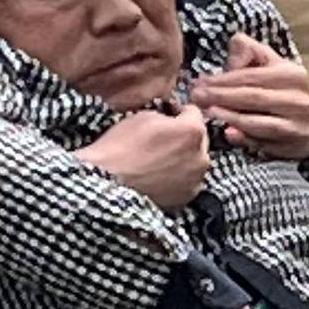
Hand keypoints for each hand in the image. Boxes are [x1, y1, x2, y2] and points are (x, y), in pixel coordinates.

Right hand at [76, 107, 212, 208]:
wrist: (107, 183)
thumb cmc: (121, 147)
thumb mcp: (143, 116)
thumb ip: (167, 115)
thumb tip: (172, 118)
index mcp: (192, 132)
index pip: (193, 112)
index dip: (178, 111)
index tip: (167, 114)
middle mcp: (201, 157)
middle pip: (198, 139)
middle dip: (184, 136)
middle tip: (162, 138)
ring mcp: (195, 180)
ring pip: (194, 161)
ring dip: (183, 157)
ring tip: (159, 159)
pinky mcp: (186, 198)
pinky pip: (187, 180)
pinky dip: (178, 177)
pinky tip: (159, 175)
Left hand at [190, 35, 308, 159]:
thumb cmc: (283, 90)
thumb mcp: (271, 64)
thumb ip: (249, 51)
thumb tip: (231, 62)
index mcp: (291, 73)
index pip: (250, 75)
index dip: (222, 79)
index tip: (200, 82)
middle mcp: (297, 97)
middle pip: (251, 96)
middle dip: (220, 96)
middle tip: (196, 97)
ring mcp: (297, 121)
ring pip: (257, 120)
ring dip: (229, 116)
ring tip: (208, 111)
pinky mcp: (293, 141)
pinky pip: (264, 140)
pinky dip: (244, 137)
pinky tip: (228, 133)